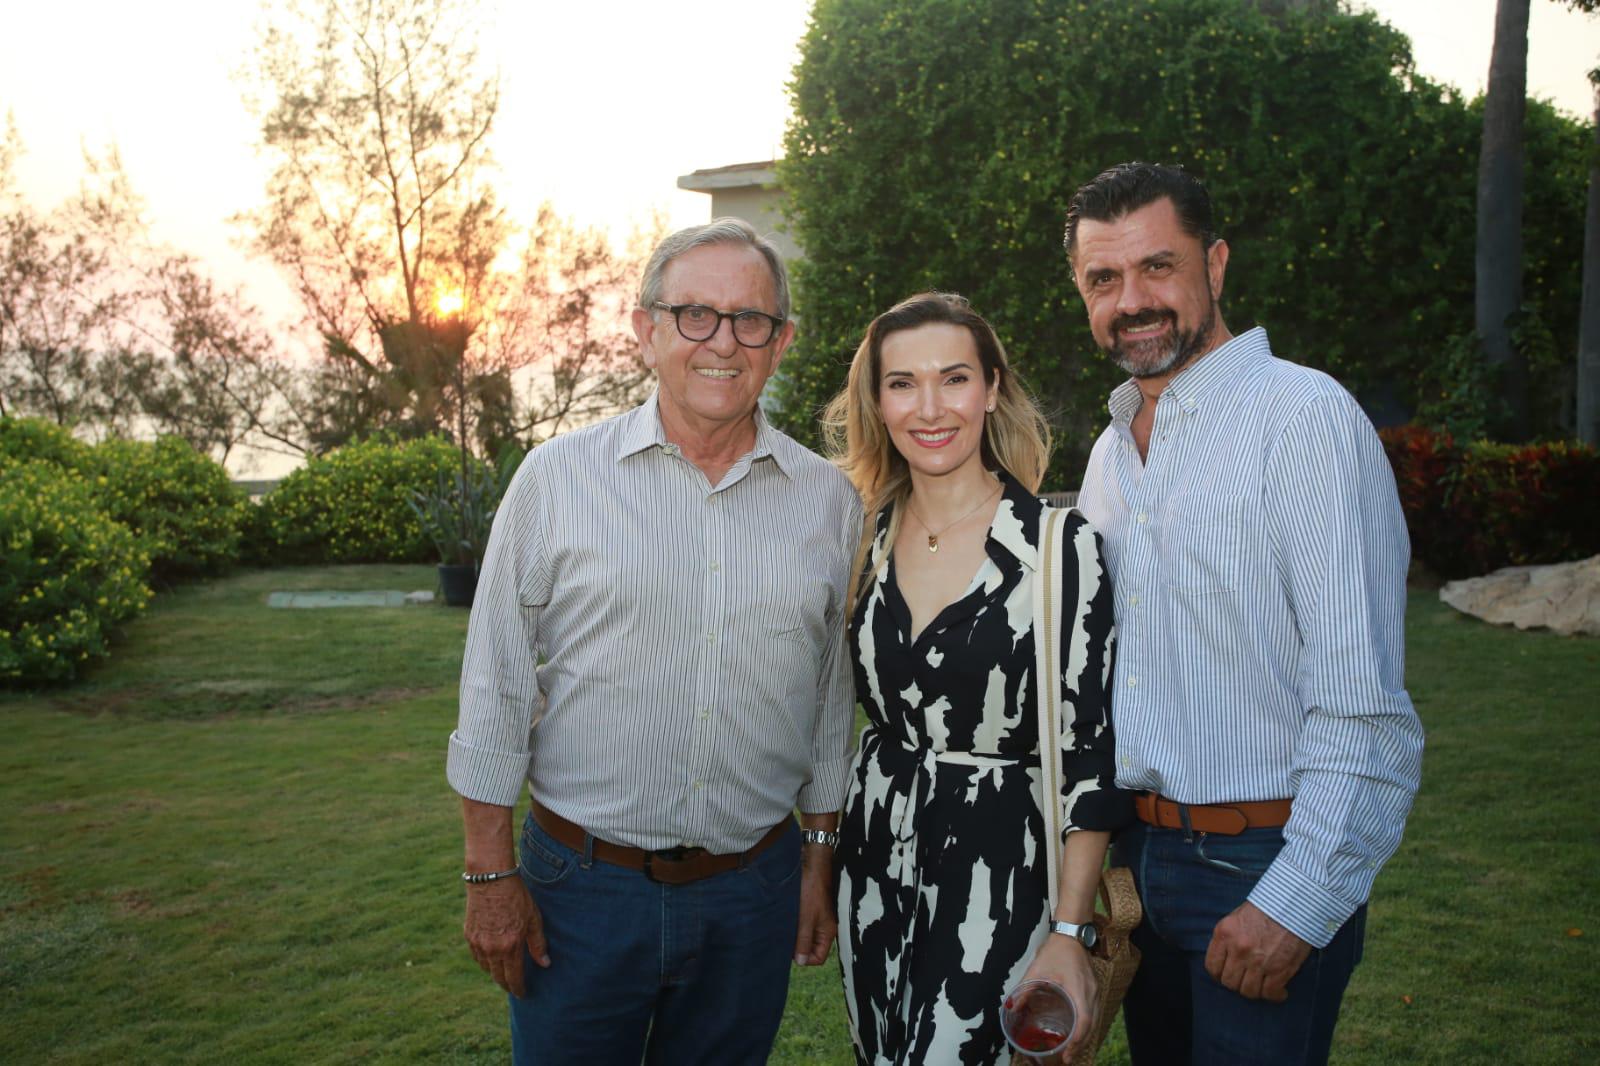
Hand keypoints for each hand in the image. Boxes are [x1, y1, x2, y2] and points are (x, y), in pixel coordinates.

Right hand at [464, 876, 547, 996]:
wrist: (490, 878)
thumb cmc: (516, 896)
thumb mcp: (533, 918)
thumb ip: (538, 943)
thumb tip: (545, 964)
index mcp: (510, 946)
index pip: (514, 978)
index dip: (519, 989)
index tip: (523, 994)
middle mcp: (492, 949)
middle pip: (498, 977)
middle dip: (506, 985)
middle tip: (514, 987)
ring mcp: (478, 943)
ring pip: (486, 968)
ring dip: (495, 972)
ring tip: (504, 972)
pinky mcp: (468, 935)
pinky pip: (477, 956)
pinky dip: (484, 960)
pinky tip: (492, 957)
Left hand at [793, 844, 837, 965]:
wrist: (811, 864)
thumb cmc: (811, 890)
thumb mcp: (806, 918)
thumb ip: (803, 940)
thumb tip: (800, 961)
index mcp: (827, 932)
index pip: (818, 957)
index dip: (804, 958)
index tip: (790, 950)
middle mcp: (823, 927)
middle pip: (809, 948)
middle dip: (796, 946)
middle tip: (783, 939)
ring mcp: (816, 919)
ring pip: (803, 936)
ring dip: (792, 935)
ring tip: (782, 929)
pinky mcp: (808, 910)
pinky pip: (799, 924)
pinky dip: (791, 925)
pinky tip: (783, 919)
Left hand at [1018, 932, 1098, 1063]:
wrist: (1071, 933)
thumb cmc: (1055, 950)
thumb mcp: (1037, 969)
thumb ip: (1025, 988)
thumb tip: (1012, 1006)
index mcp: (1079, 989)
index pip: (1084, 1022)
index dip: (1077, 1041)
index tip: (1067, 1053)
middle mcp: (1091, 993)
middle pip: (1092, 1025)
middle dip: (1080, 1044)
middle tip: (1067, 1058)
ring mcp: (1094, 990)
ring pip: (1095, 1020)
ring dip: (1084, 1036)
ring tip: (1071, 1050)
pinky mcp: (1093, 988)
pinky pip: (1093, 1012)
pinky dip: (1087, 1025)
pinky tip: (1077, 1032)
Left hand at [1204, 900, 1311, 1001]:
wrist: (1294, 905)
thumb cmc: (1267, 909)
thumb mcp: (1237, 918)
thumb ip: (1229, 939)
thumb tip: (1226, 961)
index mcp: (1225, 934)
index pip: (1212, 966)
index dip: (1219, 975)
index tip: (1226, 975)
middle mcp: (1239, 949)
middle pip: (1229, 982)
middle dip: (1237, 984)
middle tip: (1246, 980)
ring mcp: (1258, 961)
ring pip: (1248, 991)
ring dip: (1255, 991)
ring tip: (1262, 985)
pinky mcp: (1279, 969)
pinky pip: (1270, 993)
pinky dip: (1275, 995)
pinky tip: (1279, 992)